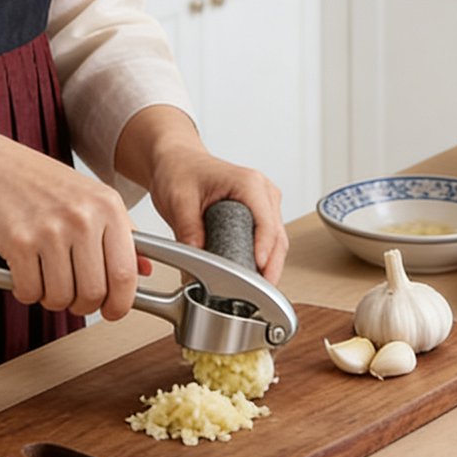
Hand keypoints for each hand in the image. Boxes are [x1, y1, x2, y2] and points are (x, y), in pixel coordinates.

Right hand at [0, 137, 150, 319]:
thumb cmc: (41, 183)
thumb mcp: (91, 197)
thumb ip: (123, 234)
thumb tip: (146, 270)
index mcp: (108, 207)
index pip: (125, 274)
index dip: (120, 303)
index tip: (112, 310)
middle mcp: (83, 218)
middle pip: (93, 293)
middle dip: (81, 304)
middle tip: (71, 295)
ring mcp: (51, 230)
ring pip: (61, 297)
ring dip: (52, 298)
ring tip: (46, 278)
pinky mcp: (19, 242)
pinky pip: (30, 291)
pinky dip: (26, 291)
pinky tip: (24, 272)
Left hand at [153, 150, 288, 287]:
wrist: (178, 161)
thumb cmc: (180, 171)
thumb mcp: (179, 200)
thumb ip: (188, 230)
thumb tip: (197, 260)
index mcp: (248, 183)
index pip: (266, 223)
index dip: (264, 251)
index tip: (257, 272)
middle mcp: (262, 191)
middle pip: (278, 237)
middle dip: (270, 267)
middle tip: (255, 294)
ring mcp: (265, 203)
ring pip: (277, 242)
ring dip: (269, 266)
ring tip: (252, 290)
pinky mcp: (260, 214)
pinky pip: (269, 242)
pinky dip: (263, 260)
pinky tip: (250, 276)